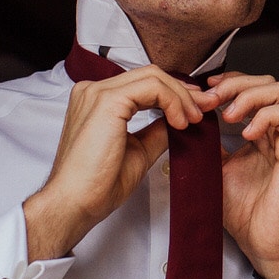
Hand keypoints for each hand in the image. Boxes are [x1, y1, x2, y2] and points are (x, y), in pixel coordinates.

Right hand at [23, 66, 205, 259]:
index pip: (142, 83)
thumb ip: (155, 131)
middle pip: (150, 75)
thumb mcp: (137, 150)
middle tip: (204, 109)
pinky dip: (172, 101)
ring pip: (153, 77)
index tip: (196, 109)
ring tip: (193, 120)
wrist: (74, 203)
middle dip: (183, 91)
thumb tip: (178, 120)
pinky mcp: (107, 102)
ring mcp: (97, 93)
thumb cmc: (97, 185)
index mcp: (96, 100)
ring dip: (180, 96)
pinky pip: (151, 88)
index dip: (174, 93)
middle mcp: (93, 91)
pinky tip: (180, 122)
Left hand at [208, 72, 278, 278]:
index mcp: (261, 133)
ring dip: (249, 96)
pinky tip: (245, 134)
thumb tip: (182, 131)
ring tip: (228, 116)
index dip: (229, 82)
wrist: (265, 242)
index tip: (204, 91)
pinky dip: (264, 116)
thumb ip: (207, 148)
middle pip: (266, 82)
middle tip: (211, 98)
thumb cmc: (245, 213)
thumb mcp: (215, 171)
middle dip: (236, 83)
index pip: (251, 89)